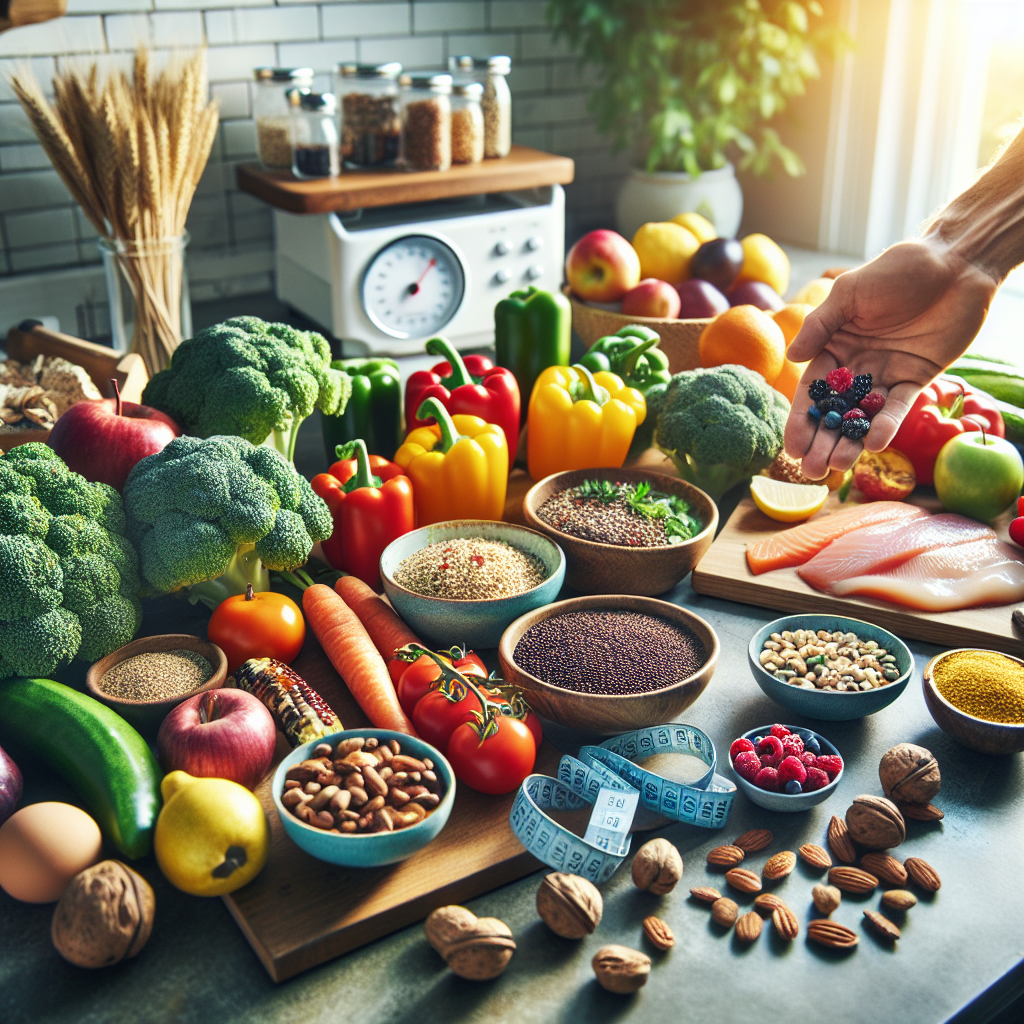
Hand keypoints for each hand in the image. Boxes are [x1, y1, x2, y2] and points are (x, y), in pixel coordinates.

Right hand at [784, 239, 997, 479]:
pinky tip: (875, 444)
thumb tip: (791, 357)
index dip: (802, 419)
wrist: (955, 262)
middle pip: (836, 411)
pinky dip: (887, 425)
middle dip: (823, 441)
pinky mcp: (917, 378)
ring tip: (836, 467)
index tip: (792, 447)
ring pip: (863, 416)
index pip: (812, 390)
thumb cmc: (897, 270)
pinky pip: (898, 407)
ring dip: (850, 442)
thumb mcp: (849, 293)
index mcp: (834, 346)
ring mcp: (886, 374)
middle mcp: (857, 364)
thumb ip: (820, 325)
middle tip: (812, 470)